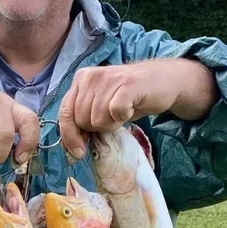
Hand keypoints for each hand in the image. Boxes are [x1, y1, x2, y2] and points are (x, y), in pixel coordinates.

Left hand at [57, 59, 217, 156]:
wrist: (162, 82)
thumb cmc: (129, 98)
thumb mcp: (101, 106)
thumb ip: (83, 119)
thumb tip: (72, 145)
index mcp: (81, 79)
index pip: (64, 112)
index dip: (69, 135)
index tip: (78, 151)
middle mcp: (91, 76)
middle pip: (82, 120)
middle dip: (97, 128)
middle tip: (114, 118)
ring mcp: (109, 78)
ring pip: (97, 120)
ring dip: (112, 124)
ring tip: (123, 111)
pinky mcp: (127, 85)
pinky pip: (115, 113)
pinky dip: (123, 118)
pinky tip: (130, 108)